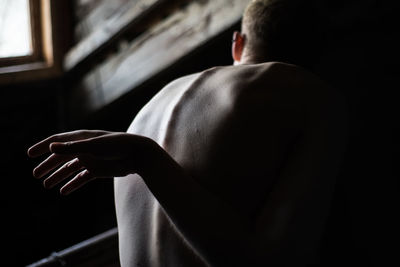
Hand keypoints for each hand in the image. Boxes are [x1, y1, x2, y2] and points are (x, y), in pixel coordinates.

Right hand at [27, 130, 154, 194]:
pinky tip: (63, 191)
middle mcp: (84, 148)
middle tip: (36, 175)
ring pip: (70, 169)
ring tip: (46, 185)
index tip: (29, 154)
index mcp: (81, 138)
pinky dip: (72, 184)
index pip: (57, 141)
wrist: (137, 155)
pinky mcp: (98, 170)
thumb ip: (72, 147)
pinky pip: (81, 178)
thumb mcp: (93, 146)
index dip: (43, 146)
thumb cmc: (117, 145)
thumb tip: (51, 147)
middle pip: (61, 157)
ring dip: (58, 176)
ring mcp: (91, 160)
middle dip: (48, 165)